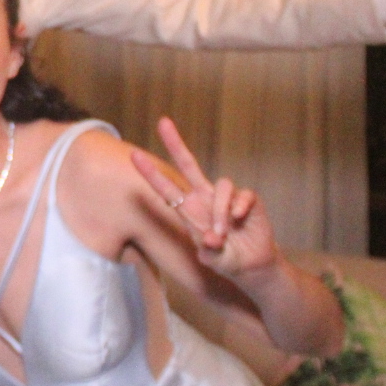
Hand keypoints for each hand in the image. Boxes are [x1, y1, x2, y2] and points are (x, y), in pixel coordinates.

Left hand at [131, 117, 276, 281]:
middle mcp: (204, 198)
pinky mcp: (246, 199)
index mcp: (188, 211)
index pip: (166, 188)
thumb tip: (211, 239)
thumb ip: (210, 251)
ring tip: (223, 232)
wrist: (252, 264)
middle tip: (163, 122)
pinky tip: (240, 221)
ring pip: (221, 185)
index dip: (150, 173)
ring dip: (221, 211)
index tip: (134, 156)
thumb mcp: (213, 260)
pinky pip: (242, 195)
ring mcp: (225, 197)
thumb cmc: (226, 259)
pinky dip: (239, 208)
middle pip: (188, 164)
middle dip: (175, 143)